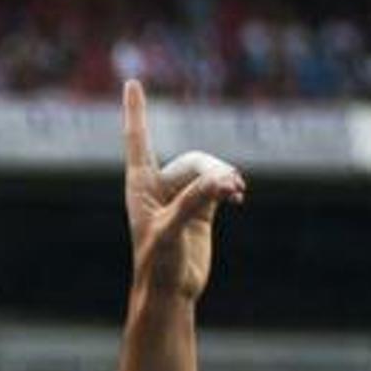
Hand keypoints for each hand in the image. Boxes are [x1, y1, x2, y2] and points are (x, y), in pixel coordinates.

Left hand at [124, 79, 243, 306]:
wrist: (170, 289)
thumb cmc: (158, 264)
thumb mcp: (172, 232)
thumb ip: (194, 204)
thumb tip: (222, 182)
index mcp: (140, 185)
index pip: (139, 139)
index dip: (137, 111)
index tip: (132, 81)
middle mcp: (159, 184)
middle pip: (195, 159)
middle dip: (214, 171)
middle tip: (232, 189)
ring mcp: (182, 194)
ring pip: (211, 170)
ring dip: (225, 178)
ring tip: (238, 194)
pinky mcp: (201, 206)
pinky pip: (220, 182)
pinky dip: (230, 186)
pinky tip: (239, 196)